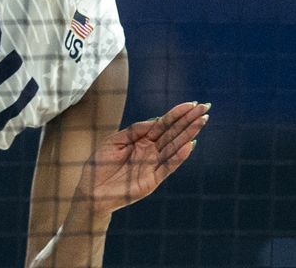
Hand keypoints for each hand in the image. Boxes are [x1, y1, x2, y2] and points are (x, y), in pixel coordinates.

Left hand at [75, 101, 208, 214]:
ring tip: (202, 122)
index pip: (164, 124)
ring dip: (189, 134)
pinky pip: (167, 167)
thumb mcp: (114, 141)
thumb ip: (135, 130)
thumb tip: (155, 120)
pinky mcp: (152, 180)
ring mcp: (153, 165)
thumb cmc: (99, 165)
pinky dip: (178, 157)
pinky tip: (189, 146)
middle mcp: (151, 151)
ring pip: (175, 147)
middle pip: (174, 133)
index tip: (192, 104)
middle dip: (189, 120)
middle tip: (205, 108)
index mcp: (142, 140)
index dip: (178, 114)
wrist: (90, 190)